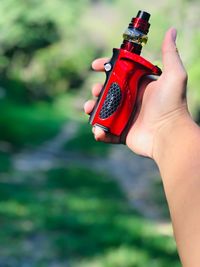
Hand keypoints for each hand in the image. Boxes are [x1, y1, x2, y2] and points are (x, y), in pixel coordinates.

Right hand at [84, 28, 188, 157]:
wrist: (170, 135)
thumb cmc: (172, 105)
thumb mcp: (174, 76)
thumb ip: (170, 54)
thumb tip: (171, 31)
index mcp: (138, 86)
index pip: (118, 73)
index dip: (105, 67)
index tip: (95, 66)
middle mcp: (131, 101)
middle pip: (107, 92)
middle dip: (97, 90)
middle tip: (96, 91)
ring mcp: (125, 118)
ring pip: (102, 111)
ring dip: (92, 109)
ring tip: (90, 109)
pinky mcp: (122, 133)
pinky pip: (106, 132)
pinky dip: (99, 132)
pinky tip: (98, 131)